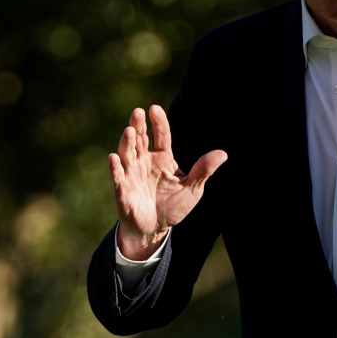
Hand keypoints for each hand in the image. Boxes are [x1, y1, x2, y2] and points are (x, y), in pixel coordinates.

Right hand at [109, 105, 226, 259]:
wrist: (156, 228)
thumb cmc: (174, 206)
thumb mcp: (193, 188)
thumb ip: (203, 170)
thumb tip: (223, 154)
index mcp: (162, 158)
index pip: (161, 136)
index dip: (159, 123)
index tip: (155, 109)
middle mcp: (145, 161)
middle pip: (141, 139)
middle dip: (139, 126)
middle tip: (138, 112)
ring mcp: (132, 174)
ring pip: (127, 153)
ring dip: (127, 142)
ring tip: (130, 131)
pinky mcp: (122, 189)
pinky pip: (117, 176)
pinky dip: (114, 167)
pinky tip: (113, 158)